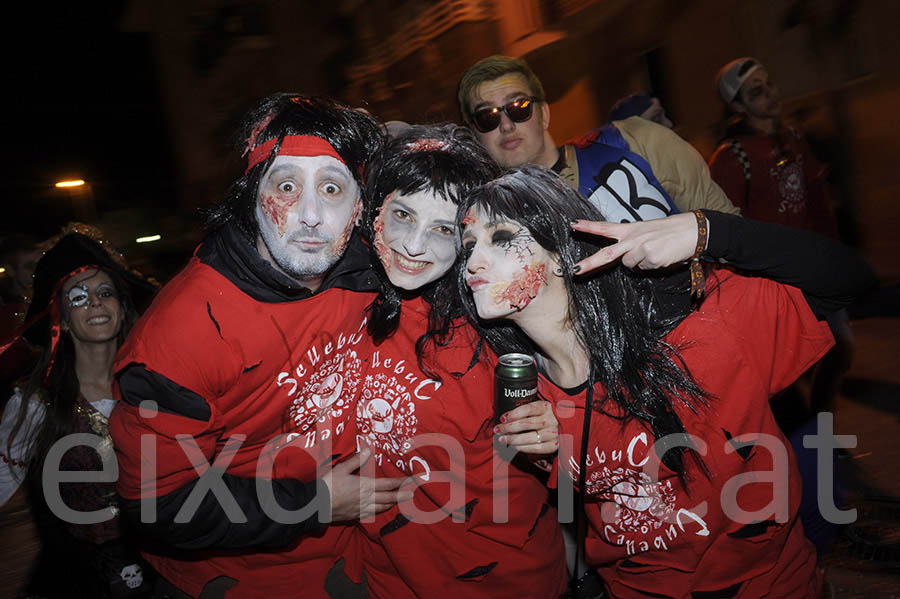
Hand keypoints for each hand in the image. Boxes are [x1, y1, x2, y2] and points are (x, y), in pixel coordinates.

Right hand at [322, 449, 413, 521]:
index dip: (401, 482)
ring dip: (392, 503)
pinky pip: (372, 513)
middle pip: (389, 498)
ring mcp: (362, 509)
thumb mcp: (341, 468)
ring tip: (399, 501)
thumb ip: (356, 460)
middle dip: (402, 495)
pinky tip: (380, 509)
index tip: (412, 481)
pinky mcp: (355, 516)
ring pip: (382, 507)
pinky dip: (380, 510)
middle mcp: (367, 499)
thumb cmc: (328, 485)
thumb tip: (369, 450)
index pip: (388, 484)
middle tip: (412, 494)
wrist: (316, 506)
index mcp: (365, 485)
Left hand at [495, 400, 558, 454]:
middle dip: (508, 427)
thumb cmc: (545, 416)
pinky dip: (522, 448)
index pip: (527, 409)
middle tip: (497, 430)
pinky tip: (513, 446)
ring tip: (502, 439)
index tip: (502, 418)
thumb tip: (505, 418)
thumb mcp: (538, 408)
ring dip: (512, 439)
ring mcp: (553, 433)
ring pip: (529, 437)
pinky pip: (535, 448)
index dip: (513, 414)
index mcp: (545, 407)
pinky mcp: (554, 445)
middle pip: (526, 423)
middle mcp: (550, 419)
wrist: (563, 426)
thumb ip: (525, 411)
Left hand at [571, 212, 699, 273]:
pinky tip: (661, 256)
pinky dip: (652, 266)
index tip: (572, 225)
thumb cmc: (668, 232)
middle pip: (606, 254)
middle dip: (590, 263)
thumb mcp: (646, 232)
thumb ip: (631, 243)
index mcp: (630, 229)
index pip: (605, 227)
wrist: (691, 231)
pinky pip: (645, 269)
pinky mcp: (651, 258)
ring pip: (629, 266)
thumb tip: (624, 260)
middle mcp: (632, 238)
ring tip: (654, 252)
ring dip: (639, 263)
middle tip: (576, 270)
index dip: (588, 227)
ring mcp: (641, 248)